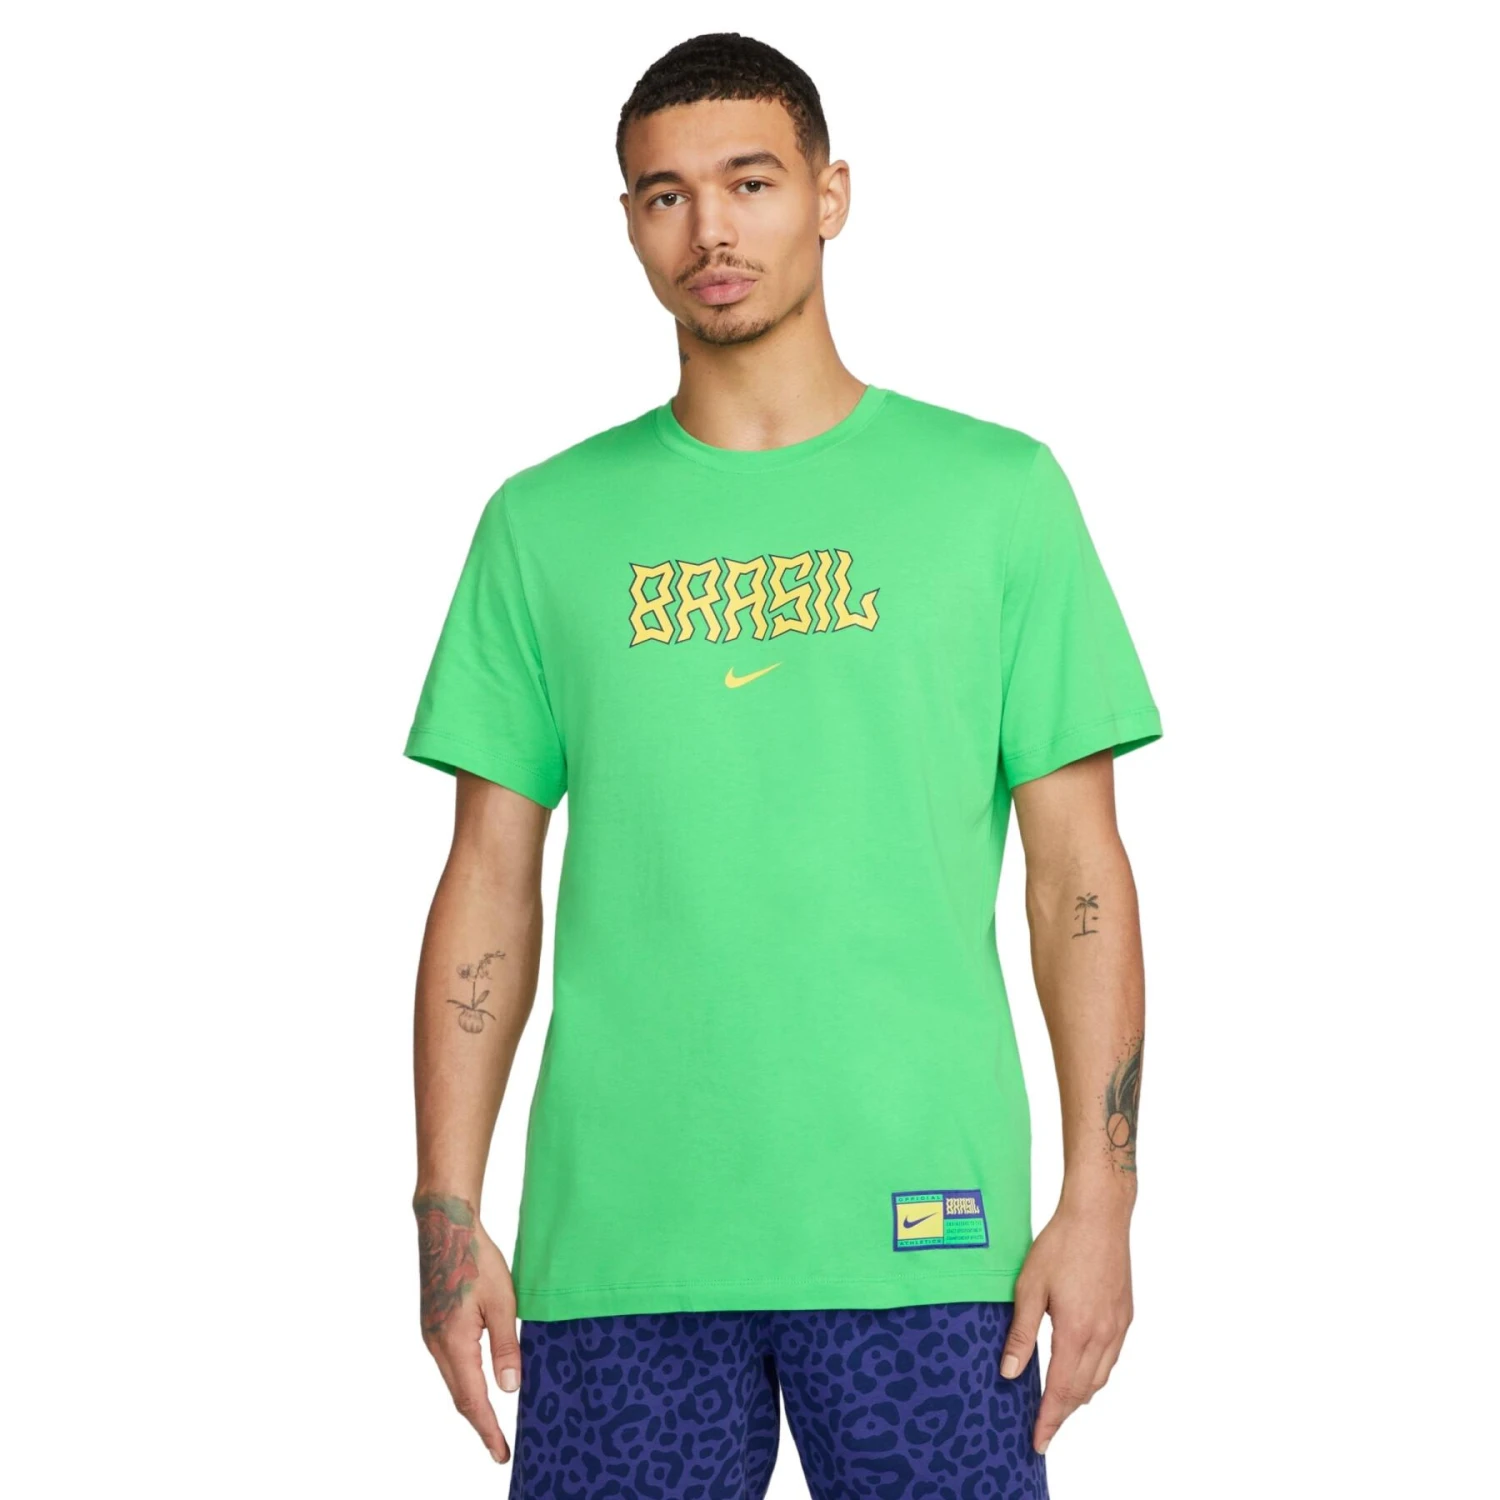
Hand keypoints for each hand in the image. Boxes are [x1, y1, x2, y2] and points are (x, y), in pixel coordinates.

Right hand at [413, 1192, 522, 1464]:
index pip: (472, 1399)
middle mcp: (437, 1345)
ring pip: (453, 1381)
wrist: (445, 1227)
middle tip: (499, 1447)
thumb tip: (510, 1388)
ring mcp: (432, 1335)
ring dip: (472, 1404)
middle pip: (459, 1396)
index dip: (487, 1429)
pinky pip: (449, 1364)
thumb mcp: (502, 1302)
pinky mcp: (433, 1325)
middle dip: (480, 1424)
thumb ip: (506, 1346)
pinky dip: (464, 1382)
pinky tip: (478, 1383)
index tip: (500, 1452)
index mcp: (454, 1342)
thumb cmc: (476, 1259)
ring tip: (492, 1423)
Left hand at [998, 1201, 1132, 1454]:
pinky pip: (1112, 1358)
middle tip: (1045, 1429)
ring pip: (1100, 1377)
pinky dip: (1096, 1375)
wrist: (1099, 1216)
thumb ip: (1020, 1332)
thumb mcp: (1029, 1286)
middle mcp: (1102, 1335)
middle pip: (1082, 1390)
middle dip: (1063, 1414)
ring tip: (1060, 1407)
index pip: (1060, 1390)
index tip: (1038, 1441)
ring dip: (1080, 1396)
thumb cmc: (1060, 1245)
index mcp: (1075, 1331)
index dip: (1049, 1419)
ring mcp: (1118, 1326)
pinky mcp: (1125, 1315)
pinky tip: (1083, 1372)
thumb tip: (1010, 1372)